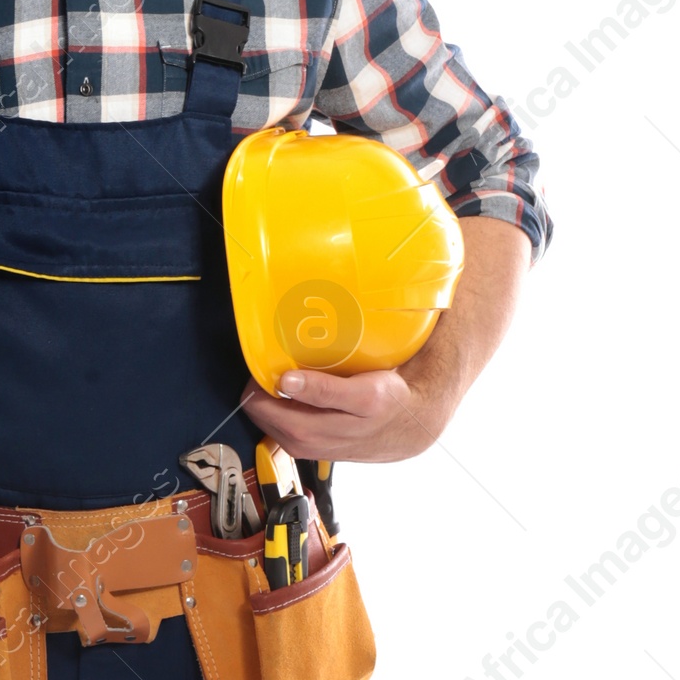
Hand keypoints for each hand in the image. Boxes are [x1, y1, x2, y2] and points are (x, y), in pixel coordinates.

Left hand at [241, 221, 532, 462]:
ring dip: (272, 422)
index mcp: (392, 397)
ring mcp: (357, 450)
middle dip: (277, 409)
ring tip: (253, 395)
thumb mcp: (408, 330)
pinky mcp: (343, 458)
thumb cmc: (412, 361)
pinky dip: (281, 432)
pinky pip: (305, 450)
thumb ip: (396, 295)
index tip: (285, 377)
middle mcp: (375, 431)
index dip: (317, 390)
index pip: (357, 399)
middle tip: (252, 384)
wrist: (428, 414)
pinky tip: (268, 411)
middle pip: (317, 428)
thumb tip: (402, 221)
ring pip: (306, 445)